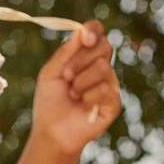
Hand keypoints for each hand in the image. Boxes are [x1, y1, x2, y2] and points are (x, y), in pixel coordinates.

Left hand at [31, 19, 121, 156]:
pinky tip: (83, 106)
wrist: (52, 132)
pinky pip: (106, 88)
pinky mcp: (114, 102)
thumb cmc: (49, 103)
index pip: (96, 32)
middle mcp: (100, 66)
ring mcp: (109, 84)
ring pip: (104, 67)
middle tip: (66, 76)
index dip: (94, 30)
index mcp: (84, 56)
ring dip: (81, 82)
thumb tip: (81, 31)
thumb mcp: (50, 74)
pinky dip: (89, 97)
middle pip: (104, 46)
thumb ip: (64, 52)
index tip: (85, 38)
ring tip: (72, 95)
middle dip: (80, 61)